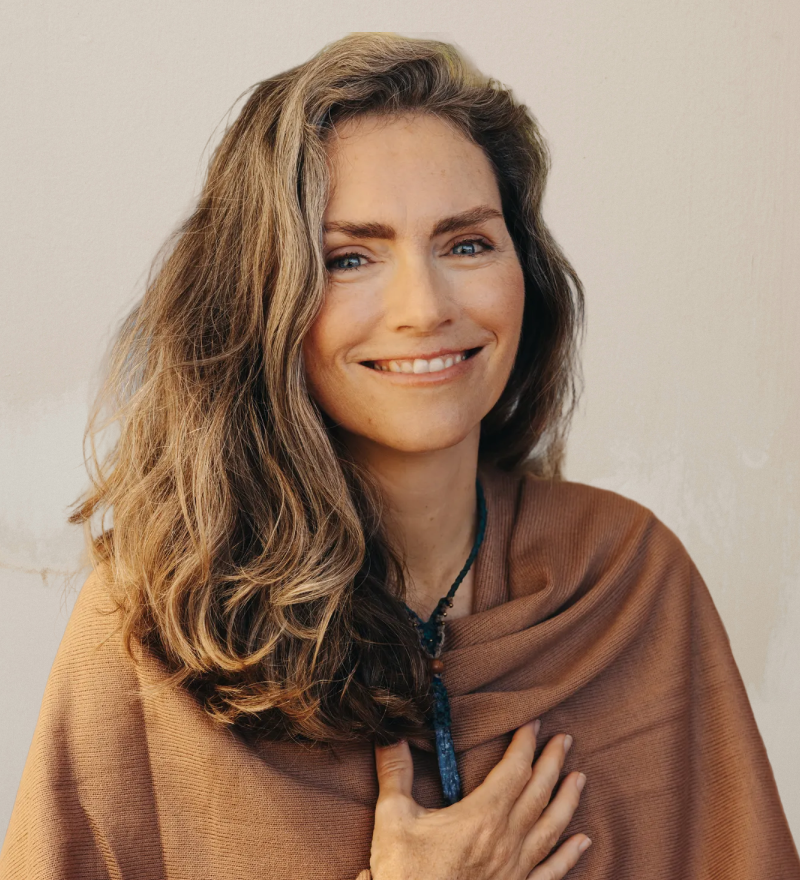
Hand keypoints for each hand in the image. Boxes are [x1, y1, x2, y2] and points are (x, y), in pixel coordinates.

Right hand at [368, 720, 589, 879]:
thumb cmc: (405, 874)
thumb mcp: (393, 819)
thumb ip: (394, 773)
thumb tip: (390, 734)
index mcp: (481, 817)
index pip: (513, 770)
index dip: (525, 745)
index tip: (533, 723)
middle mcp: (506, 840)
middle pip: (538, 793)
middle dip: (552, 763)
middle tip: (564, 740)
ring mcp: (515, 869)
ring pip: (551, 828)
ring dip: (567, 800)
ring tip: (580, 778)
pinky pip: (551, 872)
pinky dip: (569, 856)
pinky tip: (584, 842)